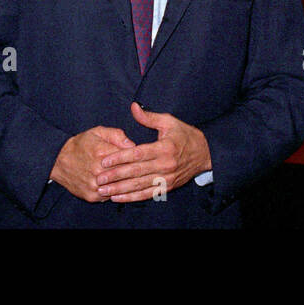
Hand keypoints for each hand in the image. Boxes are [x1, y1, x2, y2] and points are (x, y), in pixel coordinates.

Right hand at [49, 126, 135, 201]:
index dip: (138, 158)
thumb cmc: (81, 144)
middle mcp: (98, 171)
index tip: (143, 158)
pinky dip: (115, 192)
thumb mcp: (98, 132)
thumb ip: (117, 136)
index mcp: (102, 152)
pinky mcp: (91, 196)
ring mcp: (95, 185)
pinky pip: (110, 196)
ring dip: (126, 184)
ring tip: (133, 179)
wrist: (58, 160)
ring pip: (120, 187)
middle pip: (126, 174)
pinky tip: (118, 186)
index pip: (129, 157)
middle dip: (135, 172)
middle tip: (142, 170)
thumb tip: (133, 145)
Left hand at [95, 102, 211, 201]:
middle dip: (115, 176)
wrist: (205, 154)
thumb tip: (134, 107)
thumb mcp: (169, 122)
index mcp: (164, 148)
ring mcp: (167, 178)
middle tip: (98, 178)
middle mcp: (165, 165)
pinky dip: (131, 197)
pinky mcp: (167, 187)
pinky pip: (147, 194)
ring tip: (103, 190)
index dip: (120, 158)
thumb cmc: (185, 135)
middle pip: (136, 172)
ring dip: (120, 189)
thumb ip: (149, 117)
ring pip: (139, 185)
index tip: (104, 161)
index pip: (138, 154)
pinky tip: (118, 197)